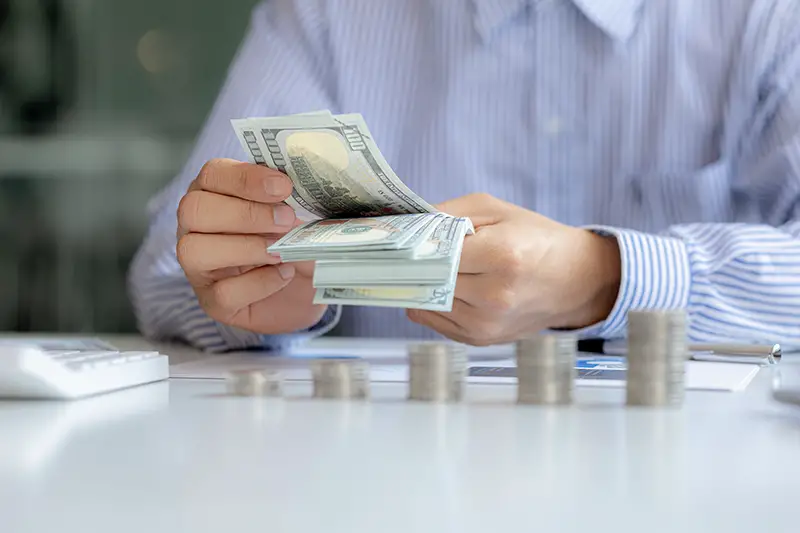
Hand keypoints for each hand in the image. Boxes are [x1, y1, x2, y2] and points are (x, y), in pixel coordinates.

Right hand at [176, 158, 326, 333]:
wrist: (306, 289)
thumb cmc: (296, 244)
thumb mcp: (299, 216)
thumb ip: (293, 201)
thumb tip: (301, 194)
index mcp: (214, 194)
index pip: (212, 174)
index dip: (245, 178)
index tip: (283, 187)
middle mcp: (195, 228)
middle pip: (194, 210)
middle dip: (245, 213)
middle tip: (286, 220)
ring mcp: (198, 267)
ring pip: (195, 251)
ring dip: (245, 248)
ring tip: (281, 250)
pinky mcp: (212, 302)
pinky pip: (223, 293)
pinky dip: (259, 282)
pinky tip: (284, 274)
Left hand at [407, 193, 620, 344]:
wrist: (575, 281)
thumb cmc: (536, 238)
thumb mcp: (495, 210)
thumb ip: (446, 214)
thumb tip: (403, 224)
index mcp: (503, 256)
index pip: (435, 250)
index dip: (411, 241)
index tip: (389, 234)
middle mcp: (494, 296)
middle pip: (425, 277)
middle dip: (409, 261)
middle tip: (394, 247)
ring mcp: (486, 323)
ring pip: (422, 300)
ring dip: (419, 281)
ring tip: (429, 263)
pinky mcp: (479, 339)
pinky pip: (431, 318)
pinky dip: (429, 299)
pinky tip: (444, 283)